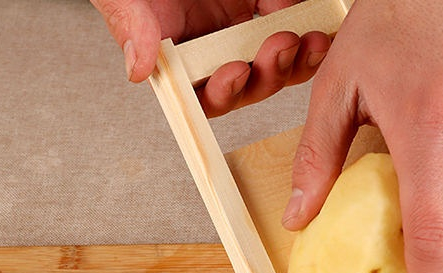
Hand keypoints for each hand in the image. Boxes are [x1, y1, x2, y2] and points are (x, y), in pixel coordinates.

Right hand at [91, 0, 330, 115]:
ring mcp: (242, 23)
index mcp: (182, 55)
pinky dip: (306, 18)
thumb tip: (138, 71)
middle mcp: (215, 45)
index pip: (207, 93)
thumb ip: (130, 25)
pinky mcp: (266, 1)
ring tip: (307, 37)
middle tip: (280, 47)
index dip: (225, 92)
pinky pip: (293, 17)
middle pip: (251, 82)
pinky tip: (312, 14)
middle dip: (269, 73)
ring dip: (295, 56)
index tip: (236, 72)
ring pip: (278, 57)